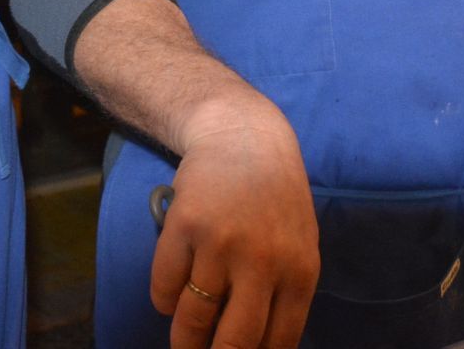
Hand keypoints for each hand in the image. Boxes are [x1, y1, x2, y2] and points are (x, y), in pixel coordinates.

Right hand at [149, 99, 320, 348]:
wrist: (243, 136)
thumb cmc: (275, 197)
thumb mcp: (298, 245)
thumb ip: (284, 295)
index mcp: (300, 272)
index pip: (277, 344)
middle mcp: (264, 262)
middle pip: (233, 344)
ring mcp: (222, 244)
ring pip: (192, 320)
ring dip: (182, 339)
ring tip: (182, 340)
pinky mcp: (185, 227)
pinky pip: (163, 288)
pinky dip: (163, 298)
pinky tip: (173, 289)